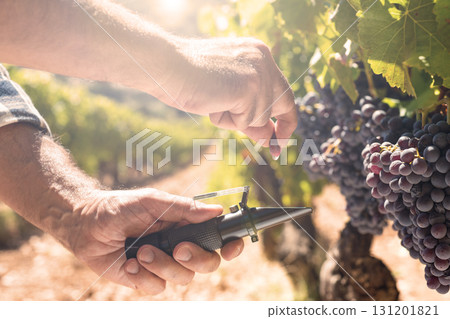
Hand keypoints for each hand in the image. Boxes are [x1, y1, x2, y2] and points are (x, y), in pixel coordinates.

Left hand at [70, 188, 243, 294]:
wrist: (86, 224)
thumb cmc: (120, 207)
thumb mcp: (153, 202)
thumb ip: (184, 208)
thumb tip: (216, 210)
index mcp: (186, 226)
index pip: (217, 239)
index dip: (230, 246)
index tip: (232, 247)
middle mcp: (179, 247)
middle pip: (207, 264)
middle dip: (196, 259)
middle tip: (178, 248)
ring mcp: (163, 265)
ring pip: (182, 278)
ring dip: (162, 265)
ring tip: (140, 251)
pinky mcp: (145, 279)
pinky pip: (157, 287)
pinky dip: (142, 276)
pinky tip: (128, 262)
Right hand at [157, 37, 296, 146]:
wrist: (167, 65)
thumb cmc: (188, 78)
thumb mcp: (226, 96)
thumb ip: (248, 110)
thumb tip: (269, 137)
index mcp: (257, 54)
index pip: (282, 90)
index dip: (285, 117)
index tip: (280, 138)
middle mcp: (264, 59)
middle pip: (282, 104)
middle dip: (276, 130)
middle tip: (275, 150)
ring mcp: (258, 73)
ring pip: (260, 117)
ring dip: (236, 121)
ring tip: (214, 103)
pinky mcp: (249, 88)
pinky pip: (246, 121)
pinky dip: (229, 121)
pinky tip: (213, 103)